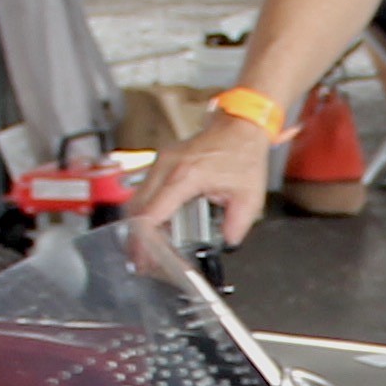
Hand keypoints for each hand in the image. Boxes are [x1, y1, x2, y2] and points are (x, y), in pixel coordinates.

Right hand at [129, 109, 280, 251]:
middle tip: (142, 258)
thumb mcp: (249, 196)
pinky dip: (146, 209)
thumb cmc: (243, 154)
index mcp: (186, 175)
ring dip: (139, 223)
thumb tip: (228, 242)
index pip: (152, 212)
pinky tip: (155, 224)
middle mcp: (167, 166)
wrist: (240, 127)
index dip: (145, 238)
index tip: (145, 256)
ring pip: (137, 198)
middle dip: (137, 236)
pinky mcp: (162, 162)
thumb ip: (237, 224)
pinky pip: (145, 189)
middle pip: (138, 207)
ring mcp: (162, 161)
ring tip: (147, 245)